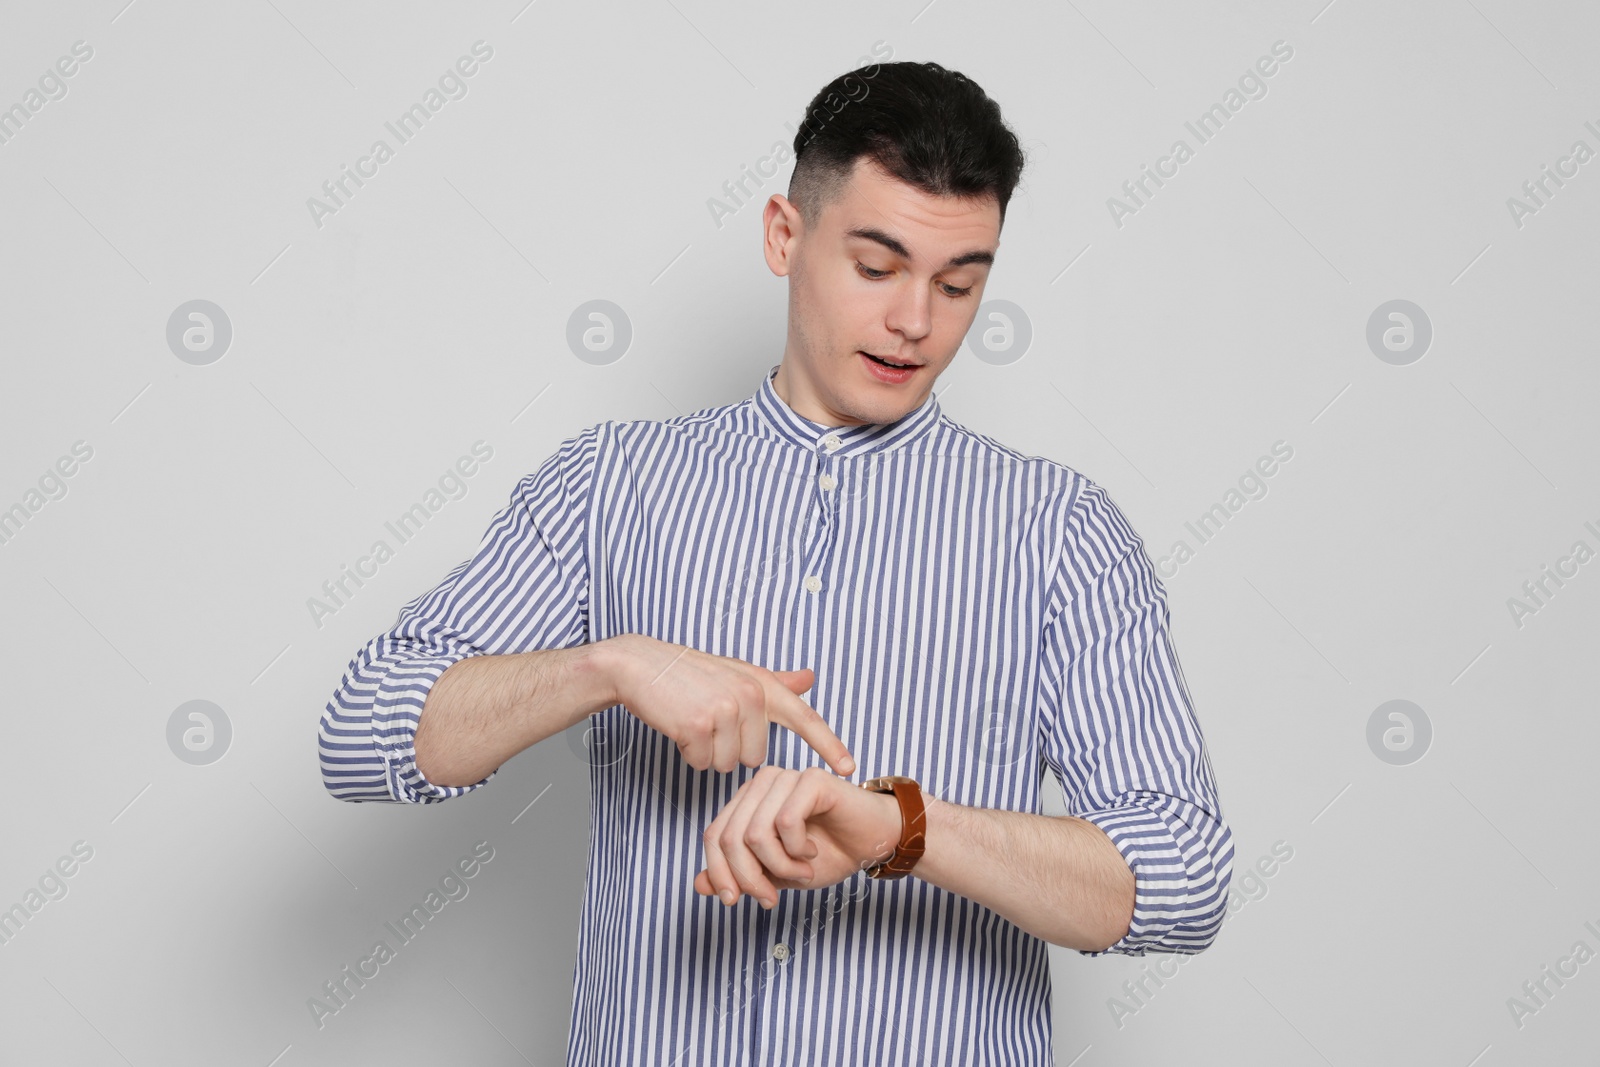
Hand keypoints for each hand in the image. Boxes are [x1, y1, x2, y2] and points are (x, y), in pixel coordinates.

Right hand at [606, 635, 854, 775]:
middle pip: (755, 757)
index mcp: (762, 684)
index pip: (804, 718)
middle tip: (708, 720)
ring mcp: (725, 710)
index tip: (851, 767)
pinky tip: (678, 726)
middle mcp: (750, 695)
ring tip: (692, 720)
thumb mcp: (737, 672)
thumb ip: (775, 681)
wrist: (639, 666)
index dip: (829, 745)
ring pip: (727, 764)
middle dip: (729, 748)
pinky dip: (688, 753)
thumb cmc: (689, 673)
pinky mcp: (698, 726)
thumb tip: (810, 678)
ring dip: (707, 752)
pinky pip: (702, 763)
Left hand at [693, 765, 902, 907]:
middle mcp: (760, 784)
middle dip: (749, 878)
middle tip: (771, 897)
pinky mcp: (810, 779)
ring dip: (779, 866)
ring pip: (755, 833)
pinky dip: (797, 849)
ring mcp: (785, 778)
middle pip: (730, 838)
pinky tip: (812, 850)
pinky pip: (785, 822)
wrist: (873, 844)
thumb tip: (699, 885)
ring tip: (801, 870)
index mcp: (747, 802)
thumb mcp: (775, 874)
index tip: (735, 902)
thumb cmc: (828, 853)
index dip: (720, 874)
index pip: (712, 837)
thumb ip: (739, 876)